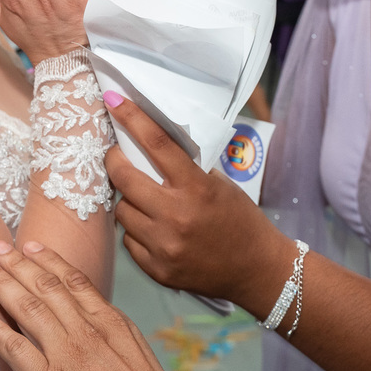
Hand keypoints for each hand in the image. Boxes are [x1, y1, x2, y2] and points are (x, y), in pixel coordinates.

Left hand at [0, 241, 173, 370]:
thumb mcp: (136, 350)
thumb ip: (115, 328)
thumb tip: (98, 311)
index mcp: (110, 322)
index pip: (74, 281)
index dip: (49, 260)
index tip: (31, 245)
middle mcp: (87, 331)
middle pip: (47, 287)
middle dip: (19, 264)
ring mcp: (67, 354)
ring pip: (29, 308)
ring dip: (4, 285)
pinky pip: (15, 348)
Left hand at [105, 94, 280, 305]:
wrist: (256, 270)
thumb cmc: (240, 220)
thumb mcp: (219, 184)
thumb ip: (185, 168)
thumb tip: (148, 145)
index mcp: (196, 188)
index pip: (157, 143)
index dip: (132, 118)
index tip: (114, 100)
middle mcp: (176, 216)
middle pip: (125, 178)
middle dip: (114, 161)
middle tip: (117, 156)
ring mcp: (164, 246)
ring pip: (122, 211)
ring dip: (128, 200)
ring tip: (143, 200)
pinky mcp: (157, 270)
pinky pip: (129, 240)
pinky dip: (136, 230)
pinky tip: (152, 229)